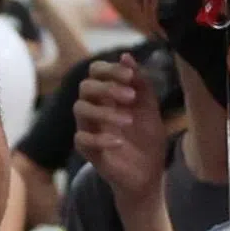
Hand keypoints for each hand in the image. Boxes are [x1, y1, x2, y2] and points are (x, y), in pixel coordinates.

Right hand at [74, 51, 172, 228]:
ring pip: (79, 109)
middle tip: (131, 97)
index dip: (110, 69)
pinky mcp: (88, 152)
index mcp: (108, 96)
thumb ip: (141, 84)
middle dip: (107, 88)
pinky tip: (120, 142)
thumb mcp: (150, 109)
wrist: (149, 175)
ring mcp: (89, 130)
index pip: (96, 72)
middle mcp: (94, 110)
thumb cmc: (147, 139)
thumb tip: (127, 56)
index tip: (130, 76)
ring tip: (129, 121)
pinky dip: (100, 139)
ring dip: (104, 112)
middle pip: (85, 87)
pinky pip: (82, 139)